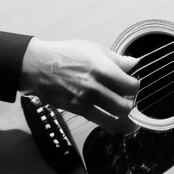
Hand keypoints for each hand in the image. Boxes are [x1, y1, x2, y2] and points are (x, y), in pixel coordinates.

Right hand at [20, 38, 139, 130]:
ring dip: (123, 120)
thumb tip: (135, 63)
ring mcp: (85, 101)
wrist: (38, 66)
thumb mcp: (95, 49)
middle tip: (129, 101)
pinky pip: (99, 122)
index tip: (132, 86)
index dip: (135, 88)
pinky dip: (110, 124)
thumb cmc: (67, 54)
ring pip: (114, 119)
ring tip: (127, 117)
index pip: (130, 86)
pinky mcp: (76, 110)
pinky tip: (115, 123)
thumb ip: (117, 60)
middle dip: (130, 105)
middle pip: (124, 106)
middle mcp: (95, 87)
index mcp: (103, 69)